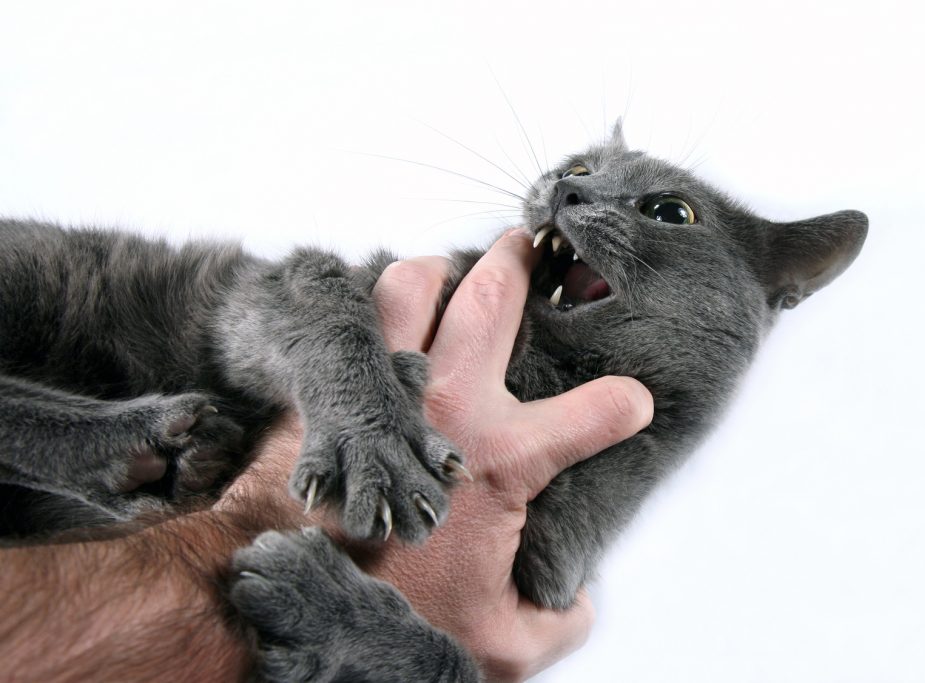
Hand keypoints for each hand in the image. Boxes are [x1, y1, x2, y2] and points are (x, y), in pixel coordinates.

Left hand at [365, 231, 653, 680]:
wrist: (285, 595)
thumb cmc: (392, 619)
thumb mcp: (502, 644)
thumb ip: (558, 619)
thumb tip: (577, 596)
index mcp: (503, 460)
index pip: (599, 411)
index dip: (625, 403)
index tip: (629, 404)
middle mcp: (450, 406)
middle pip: (496, 299)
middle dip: (523, 262)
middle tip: (531, 248)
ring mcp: (388, 388)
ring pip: (414, 285)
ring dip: (440, 271)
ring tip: (452, 275)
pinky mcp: (338, 390)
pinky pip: (357, 319)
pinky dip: (376, 308)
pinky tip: (388, 320)